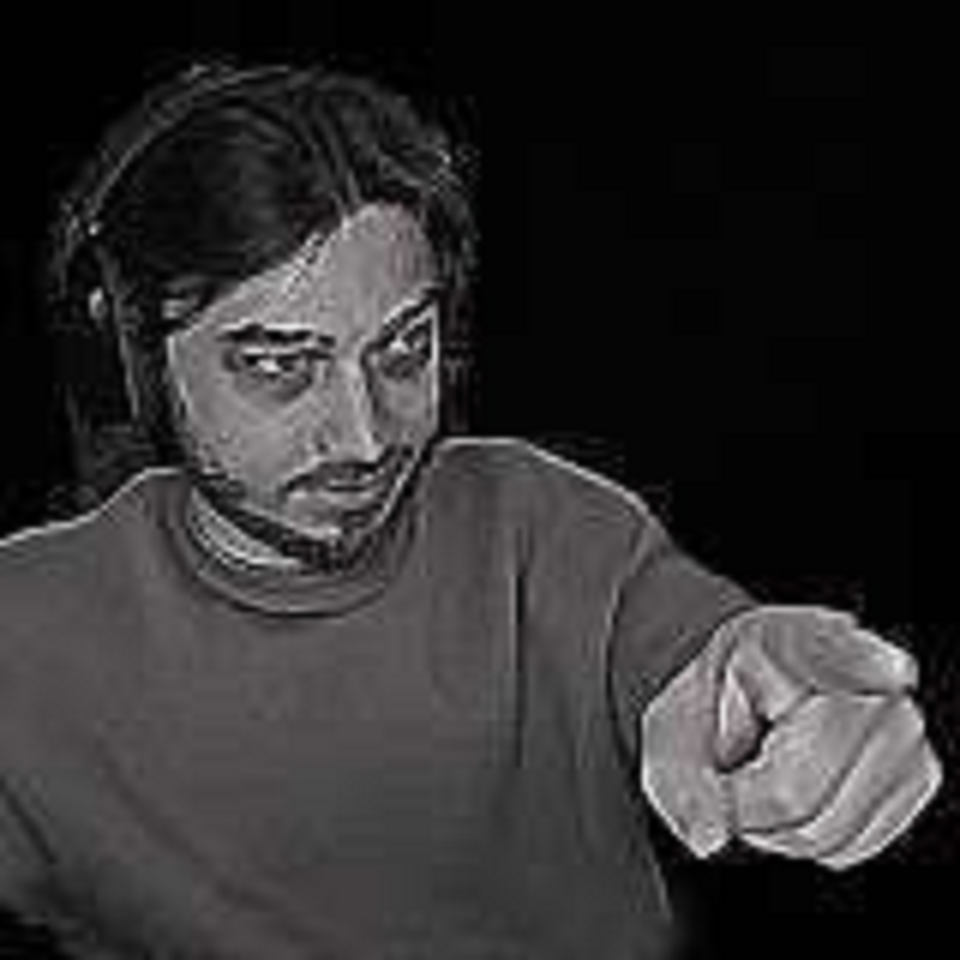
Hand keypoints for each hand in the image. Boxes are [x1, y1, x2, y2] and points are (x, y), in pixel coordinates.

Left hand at [641, 605, 942, 868]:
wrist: (738, 694)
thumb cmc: (709, 708)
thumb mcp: (669, 735)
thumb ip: (681, 784)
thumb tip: (707, 837)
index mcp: (792, 641)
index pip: (839, 653)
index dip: (868, 664)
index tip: (891, 673)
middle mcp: (862, 676)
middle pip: (799, 789)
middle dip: (748, 806)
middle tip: (730, 779)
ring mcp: (899, 726)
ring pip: (829, 830)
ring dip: (778, 828)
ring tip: (761, 783)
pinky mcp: (917, 773)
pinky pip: (853, 845)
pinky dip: (813, 838)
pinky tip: (797, 794)